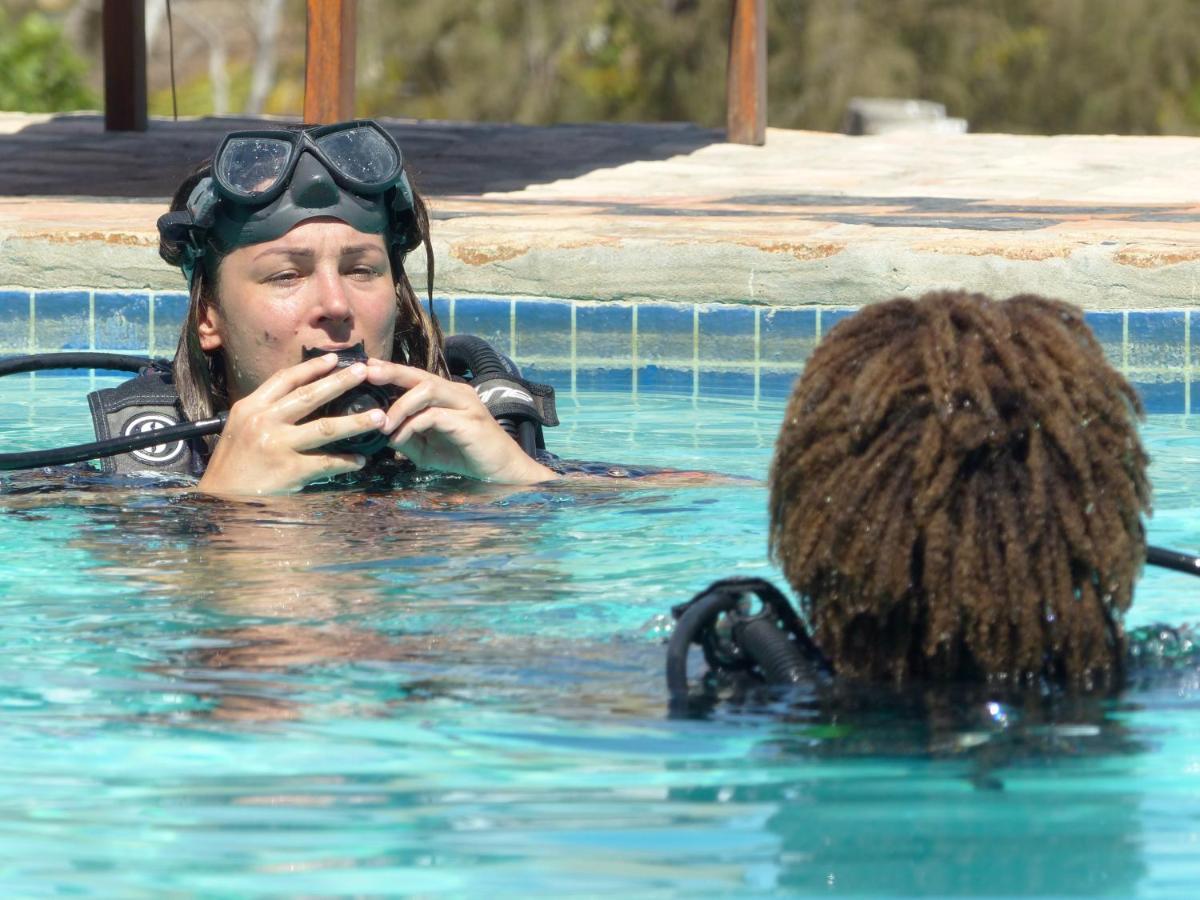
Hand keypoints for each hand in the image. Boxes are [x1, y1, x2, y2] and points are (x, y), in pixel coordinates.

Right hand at [197, 353, 388, 495]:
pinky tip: (361, 460)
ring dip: (356, 422)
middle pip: (310, 396)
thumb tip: (301, 398)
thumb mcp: (240, 428)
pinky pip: (326, 462)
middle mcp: (264, 421)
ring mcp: (277, 445)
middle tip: (364, 372)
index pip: (285, 379)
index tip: (335, 359)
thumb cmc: (232, 463)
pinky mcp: (289, 470)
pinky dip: (346, 461)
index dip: (312, 368)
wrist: (219, 498)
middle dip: (340, 382)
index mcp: (251, 407)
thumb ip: (266, 412)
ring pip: (325, 428)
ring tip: (379, 417)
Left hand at [365, 358, 555, 483]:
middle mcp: (457, 392)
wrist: (500, 472)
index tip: (368, 367)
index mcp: (447, 394)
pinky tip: (399, 439)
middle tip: (367, 372)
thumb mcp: (426, 449)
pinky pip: (434, 415)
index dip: (392, 371)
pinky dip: (412, 425)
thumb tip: (382, 431)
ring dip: (400, 405)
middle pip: (421, 374)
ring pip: (427, 389)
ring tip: (383, 424)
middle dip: (392, 372)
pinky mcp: (469, 420)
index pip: (417, 377)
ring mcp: (465, 404)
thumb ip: (406, 437)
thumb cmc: (464, 457)